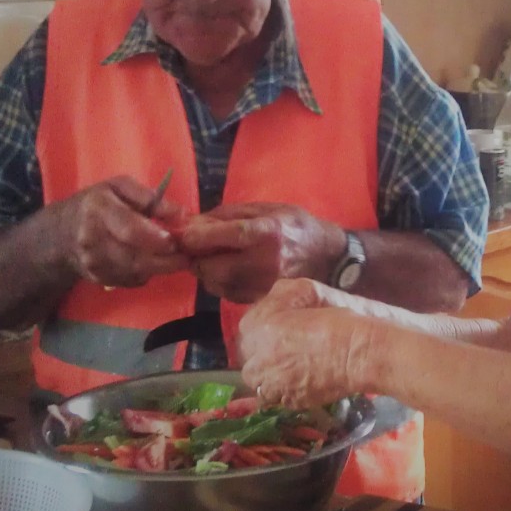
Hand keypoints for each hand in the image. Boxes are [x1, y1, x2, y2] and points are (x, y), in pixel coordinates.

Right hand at [58, 176, 189, 287]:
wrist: (60, 234)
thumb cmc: (96, 204)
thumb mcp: (118, 187)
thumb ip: (148, 197)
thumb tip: (178, 213)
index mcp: (98, 209)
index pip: (129, 228)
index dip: (154, 237)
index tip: (174, 240)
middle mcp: (92, 239)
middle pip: (134, 256)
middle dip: (165, 258)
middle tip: (185, 254)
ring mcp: (93, 263)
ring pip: (135, 271)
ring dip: (160, 267)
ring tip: (177, 258)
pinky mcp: (98, 278)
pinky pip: (131, 280)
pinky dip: (147, 273)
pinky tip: (154, 262)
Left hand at [178, 203, 343, 303]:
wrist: (328, 258)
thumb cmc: (296, 227)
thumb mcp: (266, 209)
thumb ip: (227, 215)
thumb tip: (191, 222)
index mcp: (268, 233)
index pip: (226, 235)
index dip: (197, 235)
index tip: (181, 233)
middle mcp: (266, 262)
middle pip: (213, 266)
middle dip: (196, 256)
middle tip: (192, 247)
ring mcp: (264, 286)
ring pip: (215, 283)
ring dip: (205, 270)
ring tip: (211, 257)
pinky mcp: (261, 300)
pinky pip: (226, 293)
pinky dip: (218, 282)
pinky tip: (226, 270)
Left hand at [238, 284, 378, 407]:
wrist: (356, 352)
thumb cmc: (334, 317)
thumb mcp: (306, 289)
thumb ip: (282, 294)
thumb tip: (276, 301)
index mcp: (255, 328)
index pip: (248, 328)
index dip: (265, 327)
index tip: (281, 326)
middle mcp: (256, 359)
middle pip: (250, 359)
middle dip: (263, 355)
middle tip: (286, 349)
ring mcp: (271, 384)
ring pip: (260, 383)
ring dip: (270, 375)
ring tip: (292, 368)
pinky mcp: (289, 402)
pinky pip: (279, 398)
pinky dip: (287, 391)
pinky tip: (303, 381)